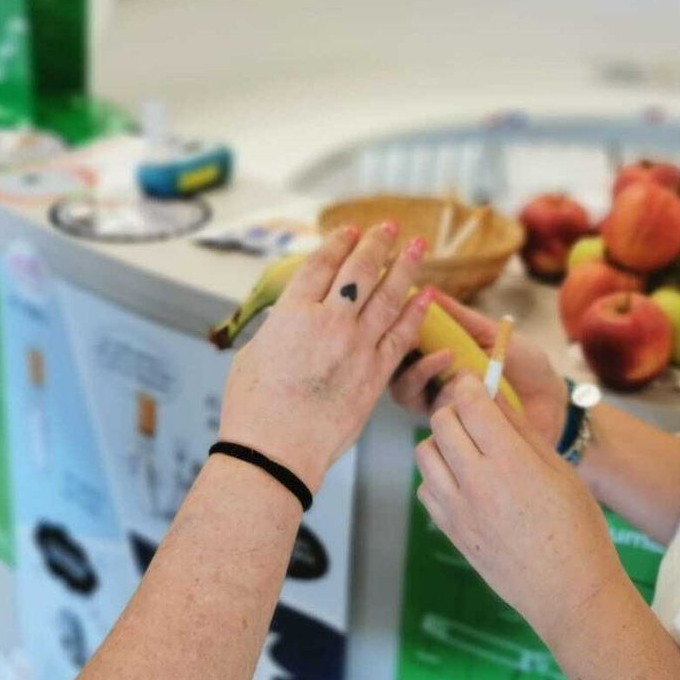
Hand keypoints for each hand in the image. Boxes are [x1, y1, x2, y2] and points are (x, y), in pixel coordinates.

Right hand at [219, 224, 430, 493]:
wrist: (274, 452)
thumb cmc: (253, 409)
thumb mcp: (253, 355)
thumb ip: (277, 331)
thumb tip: (288, 320)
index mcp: (291, 315)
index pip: (320, 266)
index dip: (337, 243)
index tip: (349, 230)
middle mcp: (327, 323)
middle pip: (358, 272)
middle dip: (376, 244)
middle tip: (390, 228)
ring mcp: (355, 347)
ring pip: (387, 296)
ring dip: (404, 267)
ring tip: (417, 247)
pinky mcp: (375, 375)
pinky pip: (402, 335)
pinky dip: (415, 312)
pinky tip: (426, 295)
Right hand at [390, 291, 568, 449]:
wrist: (552, 399)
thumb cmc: (524, 364)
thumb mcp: (491, 334)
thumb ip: (460, 317)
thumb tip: (430, 289)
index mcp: (437, 360)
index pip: (400, 349)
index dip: (395, 333)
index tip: (405, 314)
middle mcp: (432, 386)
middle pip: (395, 375)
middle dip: (403, 353)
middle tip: (417, 337)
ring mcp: (442, 409)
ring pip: (408, 396)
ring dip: (422, 373)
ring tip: (448, 357)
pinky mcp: (456, 431)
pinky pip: (435, 418)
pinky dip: (446, 398)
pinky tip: (464, 385)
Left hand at [415, 375, 628, 646]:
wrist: (569, 593)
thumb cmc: (578, 530)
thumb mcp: (559, 471)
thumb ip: (521, 429)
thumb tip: (494, 393)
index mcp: (511, 462)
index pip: (470, 403)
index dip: (469, 384)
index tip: (474, 382)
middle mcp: (477, 483)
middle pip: (441, 422)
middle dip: (455, 408)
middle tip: (474, 414)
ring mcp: (458, 510)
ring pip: (424, 453)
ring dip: (442, 441)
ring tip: (469, 449)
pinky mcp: (450, 531)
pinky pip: (425, 487)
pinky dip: (438, 476)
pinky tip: (465, 482)